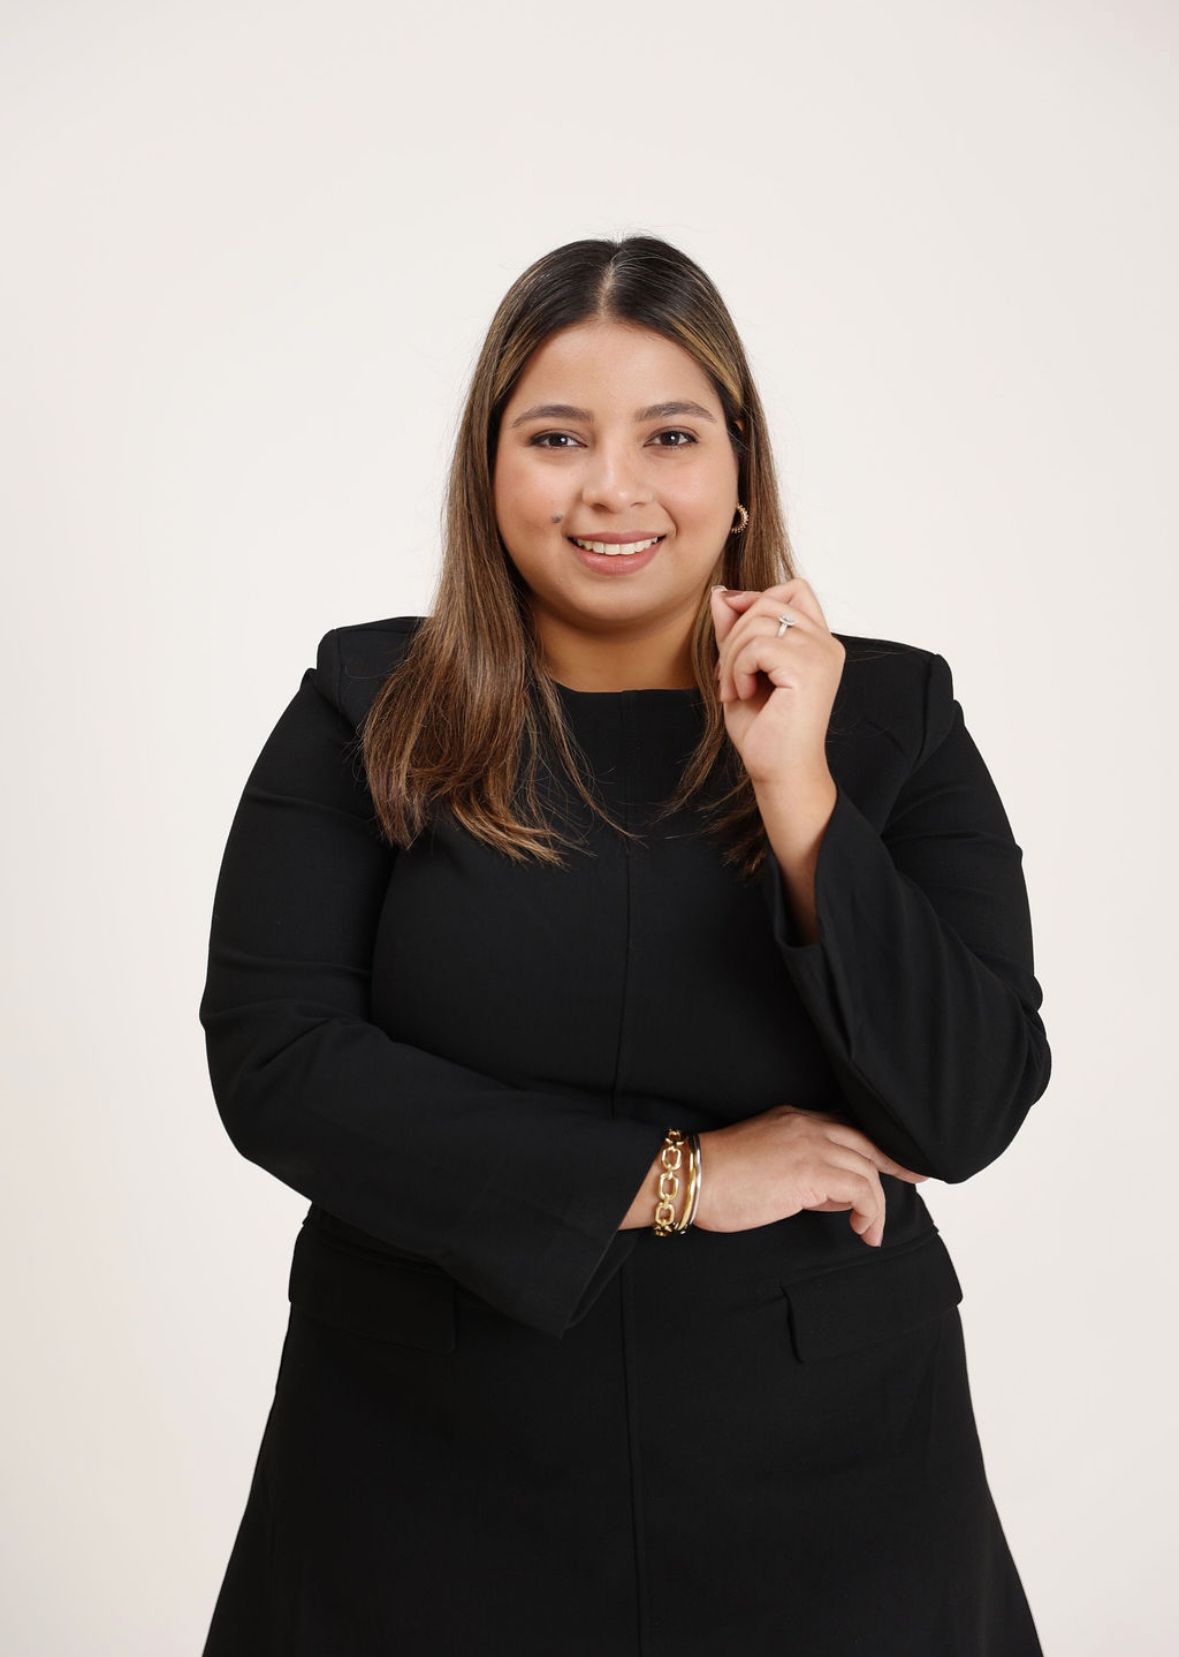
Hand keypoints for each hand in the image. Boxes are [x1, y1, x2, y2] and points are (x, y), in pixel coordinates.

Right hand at [693, 1106, 927, 1246]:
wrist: (692, 1178)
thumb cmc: (720, 1181)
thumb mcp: (767, 1164)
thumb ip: (803, 1170)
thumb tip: (834, 1195)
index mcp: (794, 1118)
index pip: (847, 1127)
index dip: (876, 1146)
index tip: (896, 1161)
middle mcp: (807, 1124)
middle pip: (866, 1143)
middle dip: (895, 1163)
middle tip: (916, 1179)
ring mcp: (810, 1144)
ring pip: (867, 1169)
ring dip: (877, 1204)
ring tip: (871, 1231)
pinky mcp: (811, 1170)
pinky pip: (861, 1190)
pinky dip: (870, 1212)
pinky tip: (863, 1230)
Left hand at [709, 579, 845, 789]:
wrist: (779, 773)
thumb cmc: (765, 730)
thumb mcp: (741, 669)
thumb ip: (735, 632)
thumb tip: (720, 594)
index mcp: (819, 642)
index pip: (794, 588)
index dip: (757, 599)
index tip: (734, 635)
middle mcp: (826, 644)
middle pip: (769, 600)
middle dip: (735, 633)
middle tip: (726, 675)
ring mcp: (821, 654)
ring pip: (759, 620)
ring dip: (732, 655)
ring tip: (733, 690)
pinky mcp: (807, 669)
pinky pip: (757, 645)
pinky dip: (738, 670)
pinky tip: (742, 695)